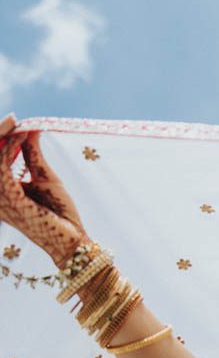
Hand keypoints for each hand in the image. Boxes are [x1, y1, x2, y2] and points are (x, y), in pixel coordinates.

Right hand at [0, 113, 91, 269]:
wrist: (72, 239)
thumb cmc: (59, 212)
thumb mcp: (45, 177)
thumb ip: (32, 156)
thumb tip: (30, 130)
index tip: (13, 120)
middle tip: (13, 118)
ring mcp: (0, 200)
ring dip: (3, 138)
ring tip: (17, 123)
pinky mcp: (10, 202)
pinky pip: (2, 170)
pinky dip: (11, 150)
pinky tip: (23, 137)